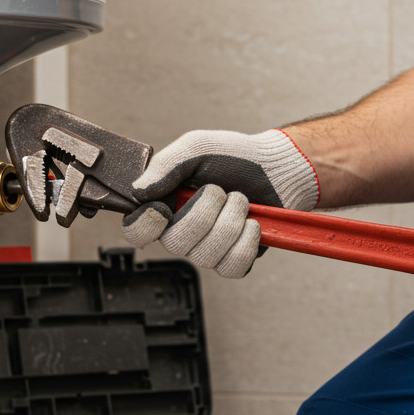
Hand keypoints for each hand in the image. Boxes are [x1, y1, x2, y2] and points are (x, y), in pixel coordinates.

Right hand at [121, 129, 318, 277]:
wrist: (277, 169)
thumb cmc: (236, 157)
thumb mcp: (197, 147)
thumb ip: (165, 165)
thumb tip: (138, 190)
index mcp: (165, 206)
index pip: (136, 232)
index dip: (144, 226)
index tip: (162, 209)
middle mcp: (182, 233)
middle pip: (175, 243)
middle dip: (205, 211)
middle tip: (220, 190)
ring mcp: (208, 251)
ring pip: (207, 255)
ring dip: (231, 220)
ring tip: (240, 200)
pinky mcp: (234, 261)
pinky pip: (233, 266)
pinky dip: (247, 241)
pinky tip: (252, 224)